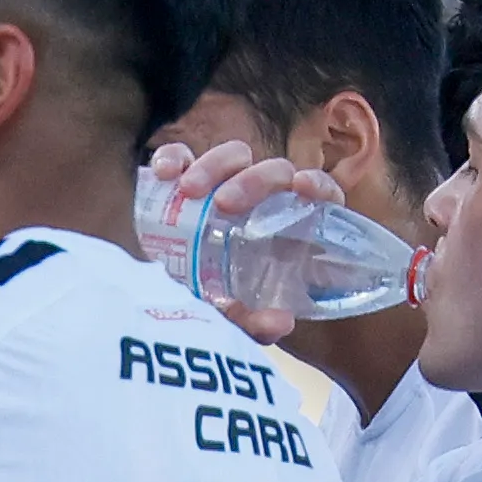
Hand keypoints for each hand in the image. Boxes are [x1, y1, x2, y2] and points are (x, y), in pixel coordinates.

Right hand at [143, 139, 348, 346]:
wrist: (164, 315)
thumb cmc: (212, 310)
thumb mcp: (234, 321)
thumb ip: (254, 324)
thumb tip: (281, 322)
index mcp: (286, 227)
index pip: (318, 193)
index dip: (317, 184)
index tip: (301, 189)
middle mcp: (259, 201)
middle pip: (272, 170)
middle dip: (252, 180)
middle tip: (224, 204)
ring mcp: (220, 188)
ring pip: (232, 157)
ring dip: (213, 166)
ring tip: (188, 191)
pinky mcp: (180, 185)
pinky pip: (181, 158)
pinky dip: (173, 159)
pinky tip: (164, 174)